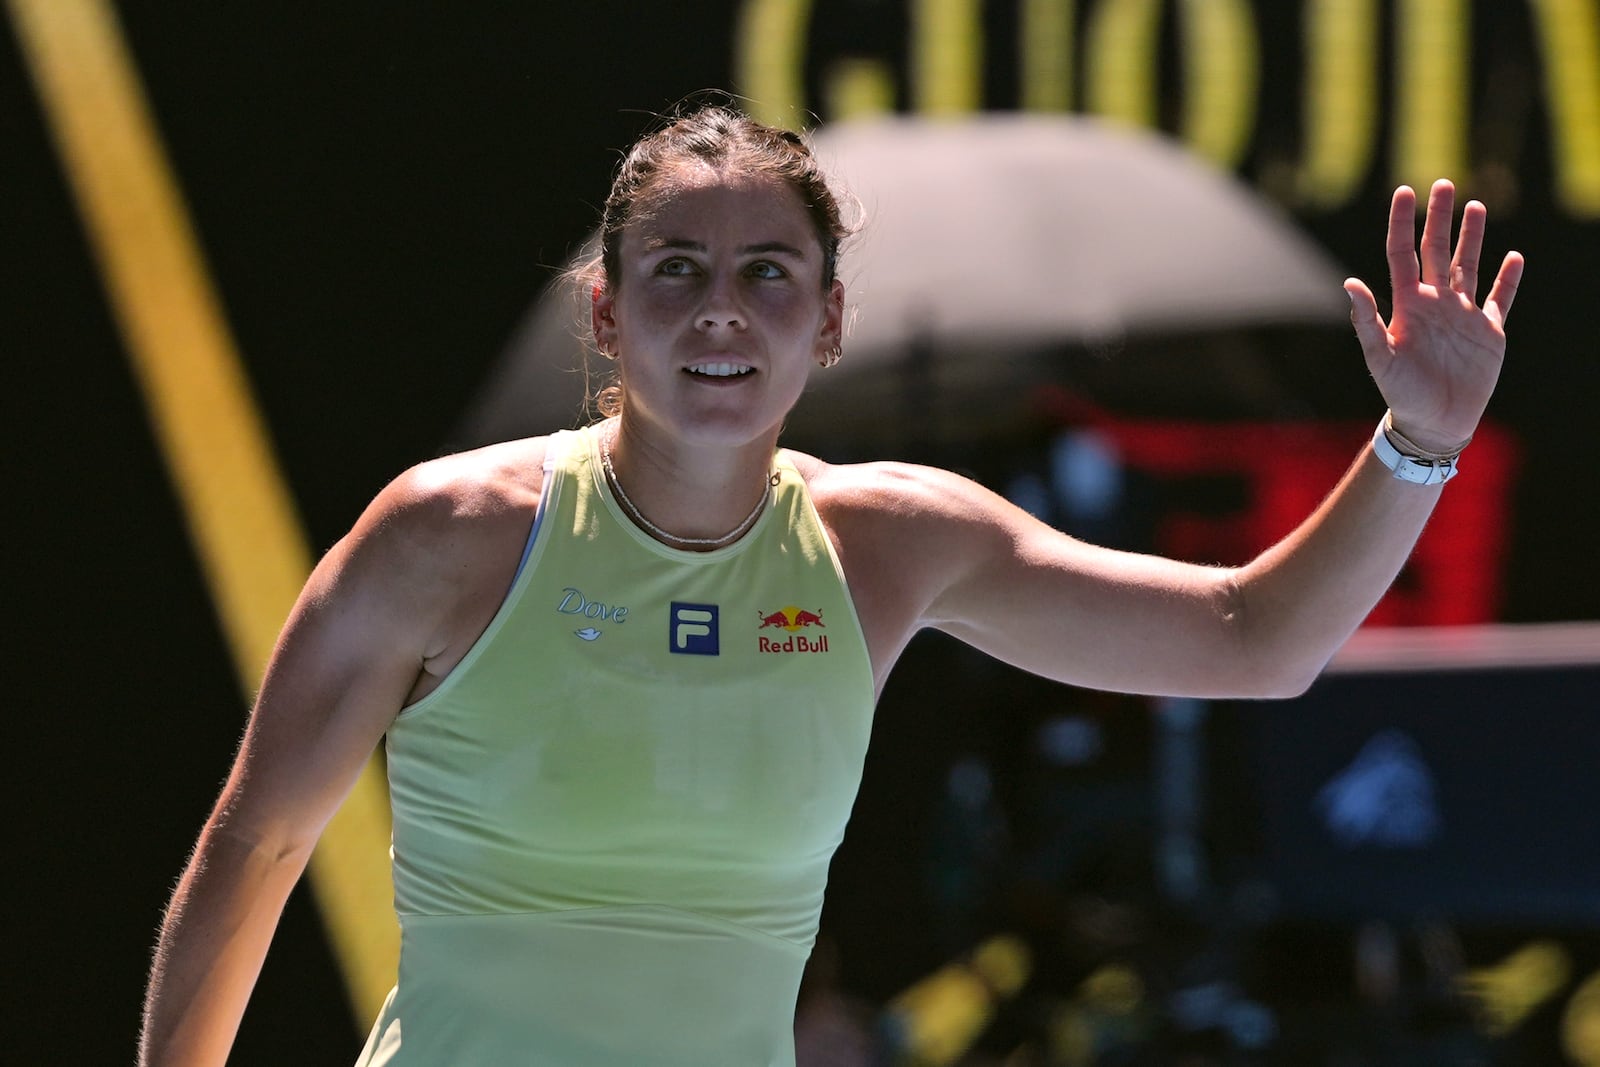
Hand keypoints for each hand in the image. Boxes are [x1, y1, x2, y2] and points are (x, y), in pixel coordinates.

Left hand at [1344, 180, 1523, 452]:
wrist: (1433, 423)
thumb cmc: (1401, 393)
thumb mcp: (1380, 357)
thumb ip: (1366, 320)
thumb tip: (1350, 282)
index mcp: (1408, 305)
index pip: (1403, 253)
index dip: (1402, 223)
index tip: (1404, 191)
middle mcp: (1435, 303)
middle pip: (1438, 250)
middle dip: (1440, 218)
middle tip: (1443, 184)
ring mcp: (1463, 315)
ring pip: (1469, 266)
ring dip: (1473, 237)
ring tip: (1476, 206)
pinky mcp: (1488, 332)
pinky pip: (1500, 299)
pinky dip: (1508, 279)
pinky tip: (1513, 257)